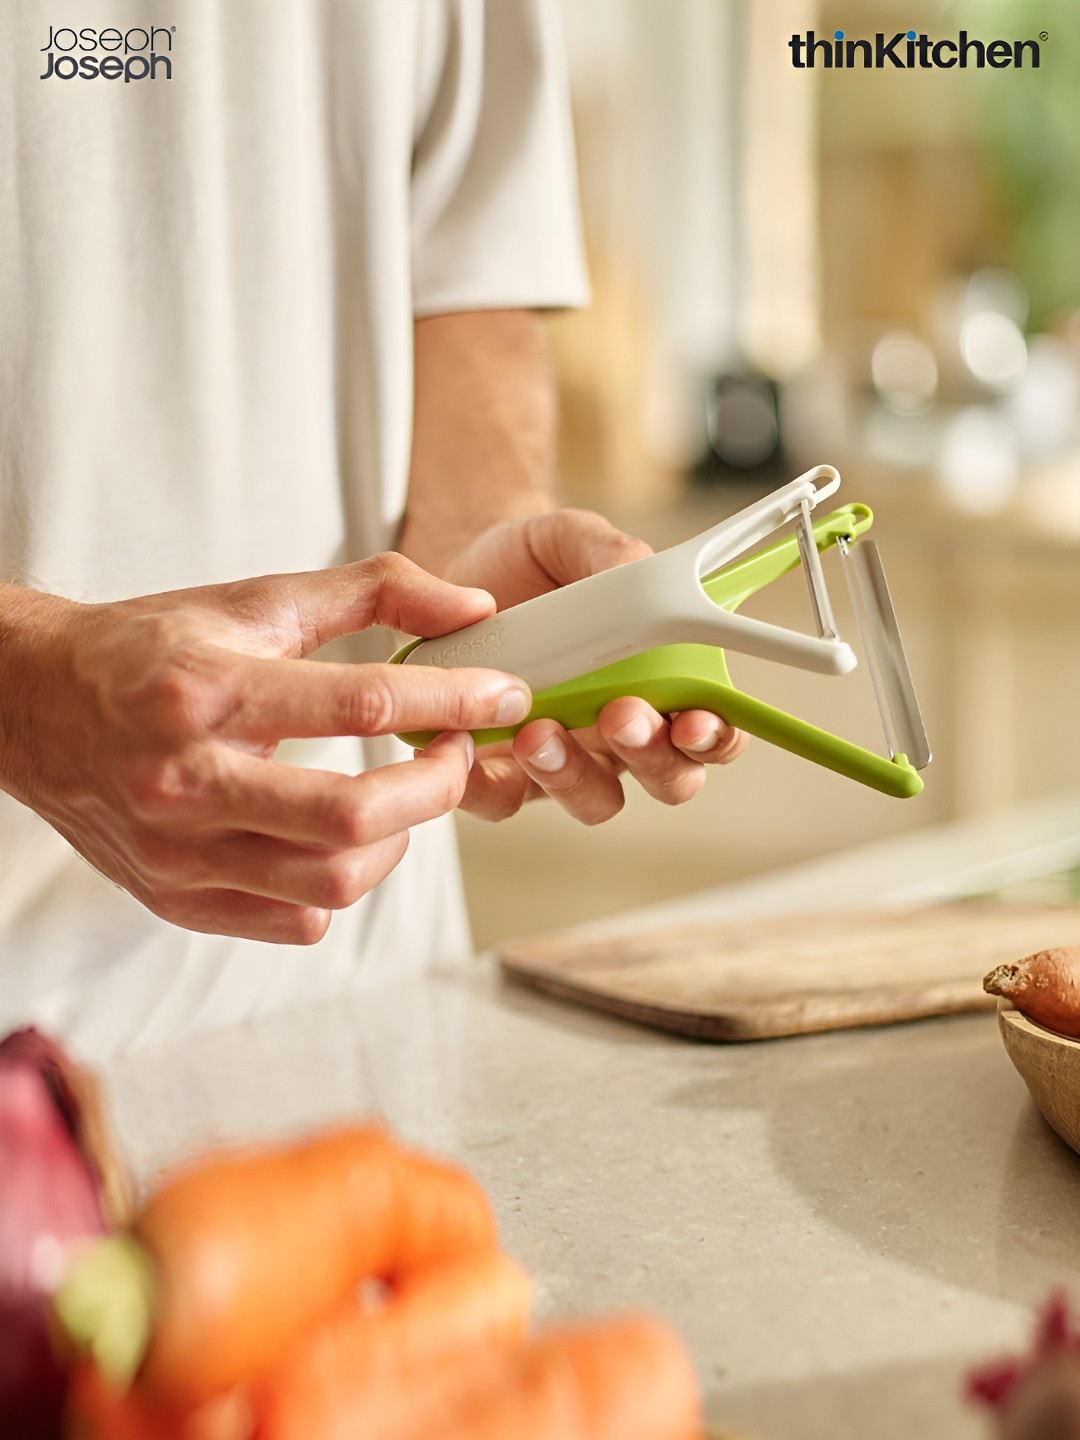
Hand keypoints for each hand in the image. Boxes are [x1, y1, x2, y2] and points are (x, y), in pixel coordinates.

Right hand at [0, 556, 531, 941]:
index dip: (453, 699)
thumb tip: (474, 608)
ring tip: (403, 795)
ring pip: (332, 881)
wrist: (34, 705)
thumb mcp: (255, 601)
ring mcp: (176, 853)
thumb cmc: (153, 649)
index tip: (504, 695)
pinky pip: (296, 920)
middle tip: (456, 752)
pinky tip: (341, 838)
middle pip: (353, 816)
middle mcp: (184, 781)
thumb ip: (371, 592)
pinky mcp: (175, 898)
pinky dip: (341, 884)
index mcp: (205, 691)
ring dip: (398, 840)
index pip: (362, 702)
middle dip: (436, 787)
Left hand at [441, 510, 746, 824]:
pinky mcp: (500, 772)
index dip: (715, 737)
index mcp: (665, 685)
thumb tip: (637, 571)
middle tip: (619, 717)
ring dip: (574, 776)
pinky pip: (501, 799)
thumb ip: (613, 554)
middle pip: (669, 779)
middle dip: (652, 756)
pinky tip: (472, 745)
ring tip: (539, 731)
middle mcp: (625, 735)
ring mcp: (567, 760)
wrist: (458, 573)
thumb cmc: (536, 564)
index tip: (693, 720)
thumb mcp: (574, 540)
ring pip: (594, 799)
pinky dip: (491, 785)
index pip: (714, 732)